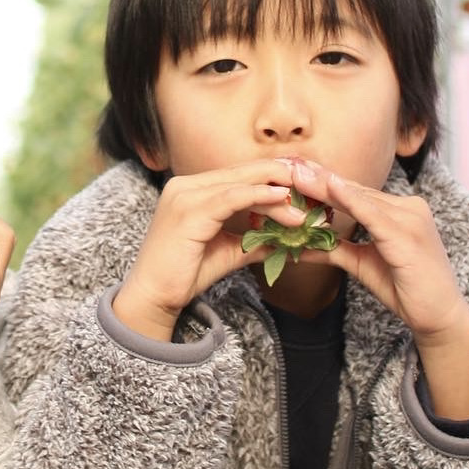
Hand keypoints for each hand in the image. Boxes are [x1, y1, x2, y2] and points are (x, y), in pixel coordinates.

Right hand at [112, 162, 294, 341]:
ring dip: (278, 190)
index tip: (306, 183)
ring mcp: (184, 195)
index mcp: (192, 189)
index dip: (274, 176)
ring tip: (306, 202)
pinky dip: (259, 196)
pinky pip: (231, 197)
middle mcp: (186, 185)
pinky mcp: (188, 211)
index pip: (240, 175)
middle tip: (315, 184)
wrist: (153, 296)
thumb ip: (257, 240)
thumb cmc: (186, 274)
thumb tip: (293, 241)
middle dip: (282, 176)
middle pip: (243, 172)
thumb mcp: (229, 250)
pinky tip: (283, 199)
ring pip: (241, 183)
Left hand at [283, 159, 468, 418]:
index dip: (322, 182)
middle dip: (318, 179)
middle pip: (354, 191)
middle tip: (286, 165)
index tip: (293, 170)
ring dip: (325, 187)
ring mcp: (411, 218)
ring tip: (296, 176)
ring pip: (360, 198)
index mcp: (399, 211)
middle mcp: (408, 207)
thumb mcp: (361, 263)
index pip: (354, 193)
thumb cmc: (405, 288)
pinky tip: (330, 189)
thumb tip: (301, 246)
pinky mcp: (409, 235)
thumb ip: (335, 249)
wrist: (438, 317)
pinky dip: (351, 201)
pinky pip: (374, 214)